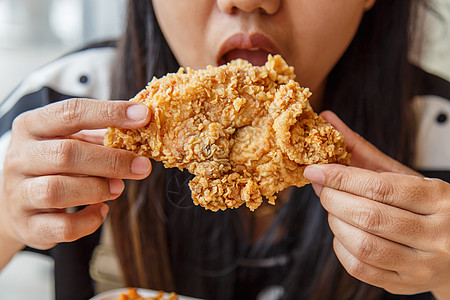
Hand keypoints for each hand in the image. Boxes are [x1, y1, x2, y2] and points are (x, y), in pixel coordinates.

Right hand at [0, 99, 151, 254]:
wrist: (13, 202)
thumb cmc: (50, 165)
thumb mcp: (68, 140)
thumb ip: (99, 135)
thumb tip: (140, 127)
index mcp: (31, 127)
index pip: (70, 113)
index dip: (110, 113)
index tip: (143, 115)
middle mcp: (20, 158)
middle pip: (65, 154)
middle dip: (111, 160)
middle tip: (141, 166)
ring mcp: (19, 194)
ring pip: (57, 191)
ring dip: (97, 189)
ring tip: (118, 188)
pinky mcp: (27, 226)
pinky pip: (62, 227)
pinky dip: (88, 221)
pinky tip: (101, 210)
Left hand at [304, 111, 449, 297]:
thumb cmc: (426, 207)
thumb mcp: (402, 175)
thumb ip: (363, 151)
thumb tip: (328, 121)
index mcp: (439, 199)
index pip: (380, 187)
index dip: (340, 176)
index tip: (315, 169)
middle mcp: (436, 234)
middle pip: (368, 216)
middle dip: (333, 199)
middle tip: (322, 188)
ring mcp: (422, 265)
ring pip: (363, 245)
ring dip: (335, 223)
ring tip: (335, 210)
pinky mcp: (405, 285)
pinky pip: (360, 268)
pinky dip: (340, 247)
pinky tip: (343, 233)